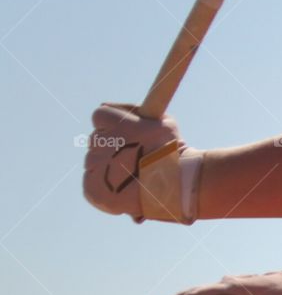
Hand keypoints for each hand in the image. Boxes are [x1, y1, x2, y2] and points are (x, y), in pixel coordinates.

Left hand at [83, 103, 201, 222]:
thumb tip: (106, 105)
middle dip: (110, 146)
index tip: (124, 135)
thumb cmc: (172, 151)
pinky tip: (123, 189)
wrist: (175, 186)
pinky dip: (104, 187)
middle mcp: (101, 142)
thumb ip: (134, 111)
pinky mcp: (92, 189)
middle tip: (131, 157)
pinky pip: (92, 183)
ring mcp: (95, 166)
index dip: (112, 125)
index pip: (100, 116)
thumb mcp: (162, 121)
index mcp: (115, 122)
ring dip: (107, 166)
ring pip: (94, 162)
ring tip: (131, 176)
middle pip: (96, 140)